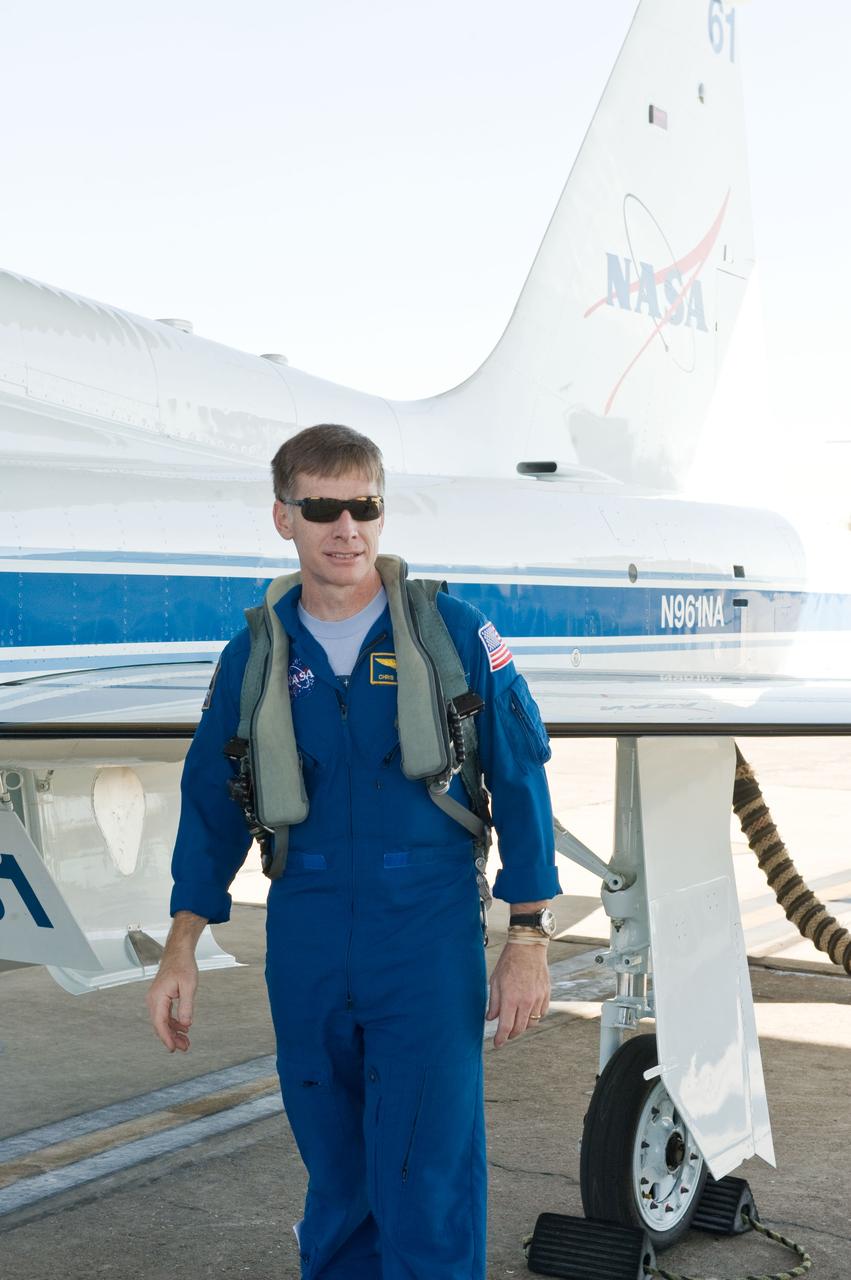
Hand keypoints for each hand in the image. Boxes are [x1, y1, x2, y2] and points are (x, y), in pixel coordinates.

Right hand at [145, 912, 206, 1051]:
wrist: (178, 952)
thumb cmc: (183, 965)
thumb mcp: (189, 986)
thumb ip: (186, 1006)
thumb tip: (185, 1025)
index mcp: (158, 997)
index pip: (160, 1023)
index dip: (166, 1037)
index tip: (173, 1048)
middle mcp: (153, 999)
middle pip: (160, 1025)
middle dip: (171, 1038)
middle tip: (185, 1047)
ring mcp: (155, 999)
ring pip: (162, 1021)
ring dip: (173, 1032)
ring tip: (186, 1041)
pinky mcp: (160, 998)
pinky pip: (164, 1015)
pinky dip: (173, 1023)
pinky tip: (183, 1028)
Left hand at [486, 942, 550, 1048]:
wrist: (527, 948)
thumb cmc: (508, 963)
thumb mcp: (495, 981)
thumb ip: (493, 1002)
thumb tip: (491, 1018)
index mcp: (510, 998)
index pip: (506, 1027)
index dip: (500, 1039)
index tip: (497, 1044)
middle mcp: (526, 1001)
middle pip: (519, 1029)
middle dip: (510, 1035)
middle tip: (504, 1035)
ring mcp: (538, 999)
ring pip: (532, 1023)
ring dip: (522, 1027)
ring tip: (515, 1023)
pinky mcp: (546, 995)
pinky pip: (541, 1014)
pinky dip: (534, 1017)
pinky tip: (527, 1013)